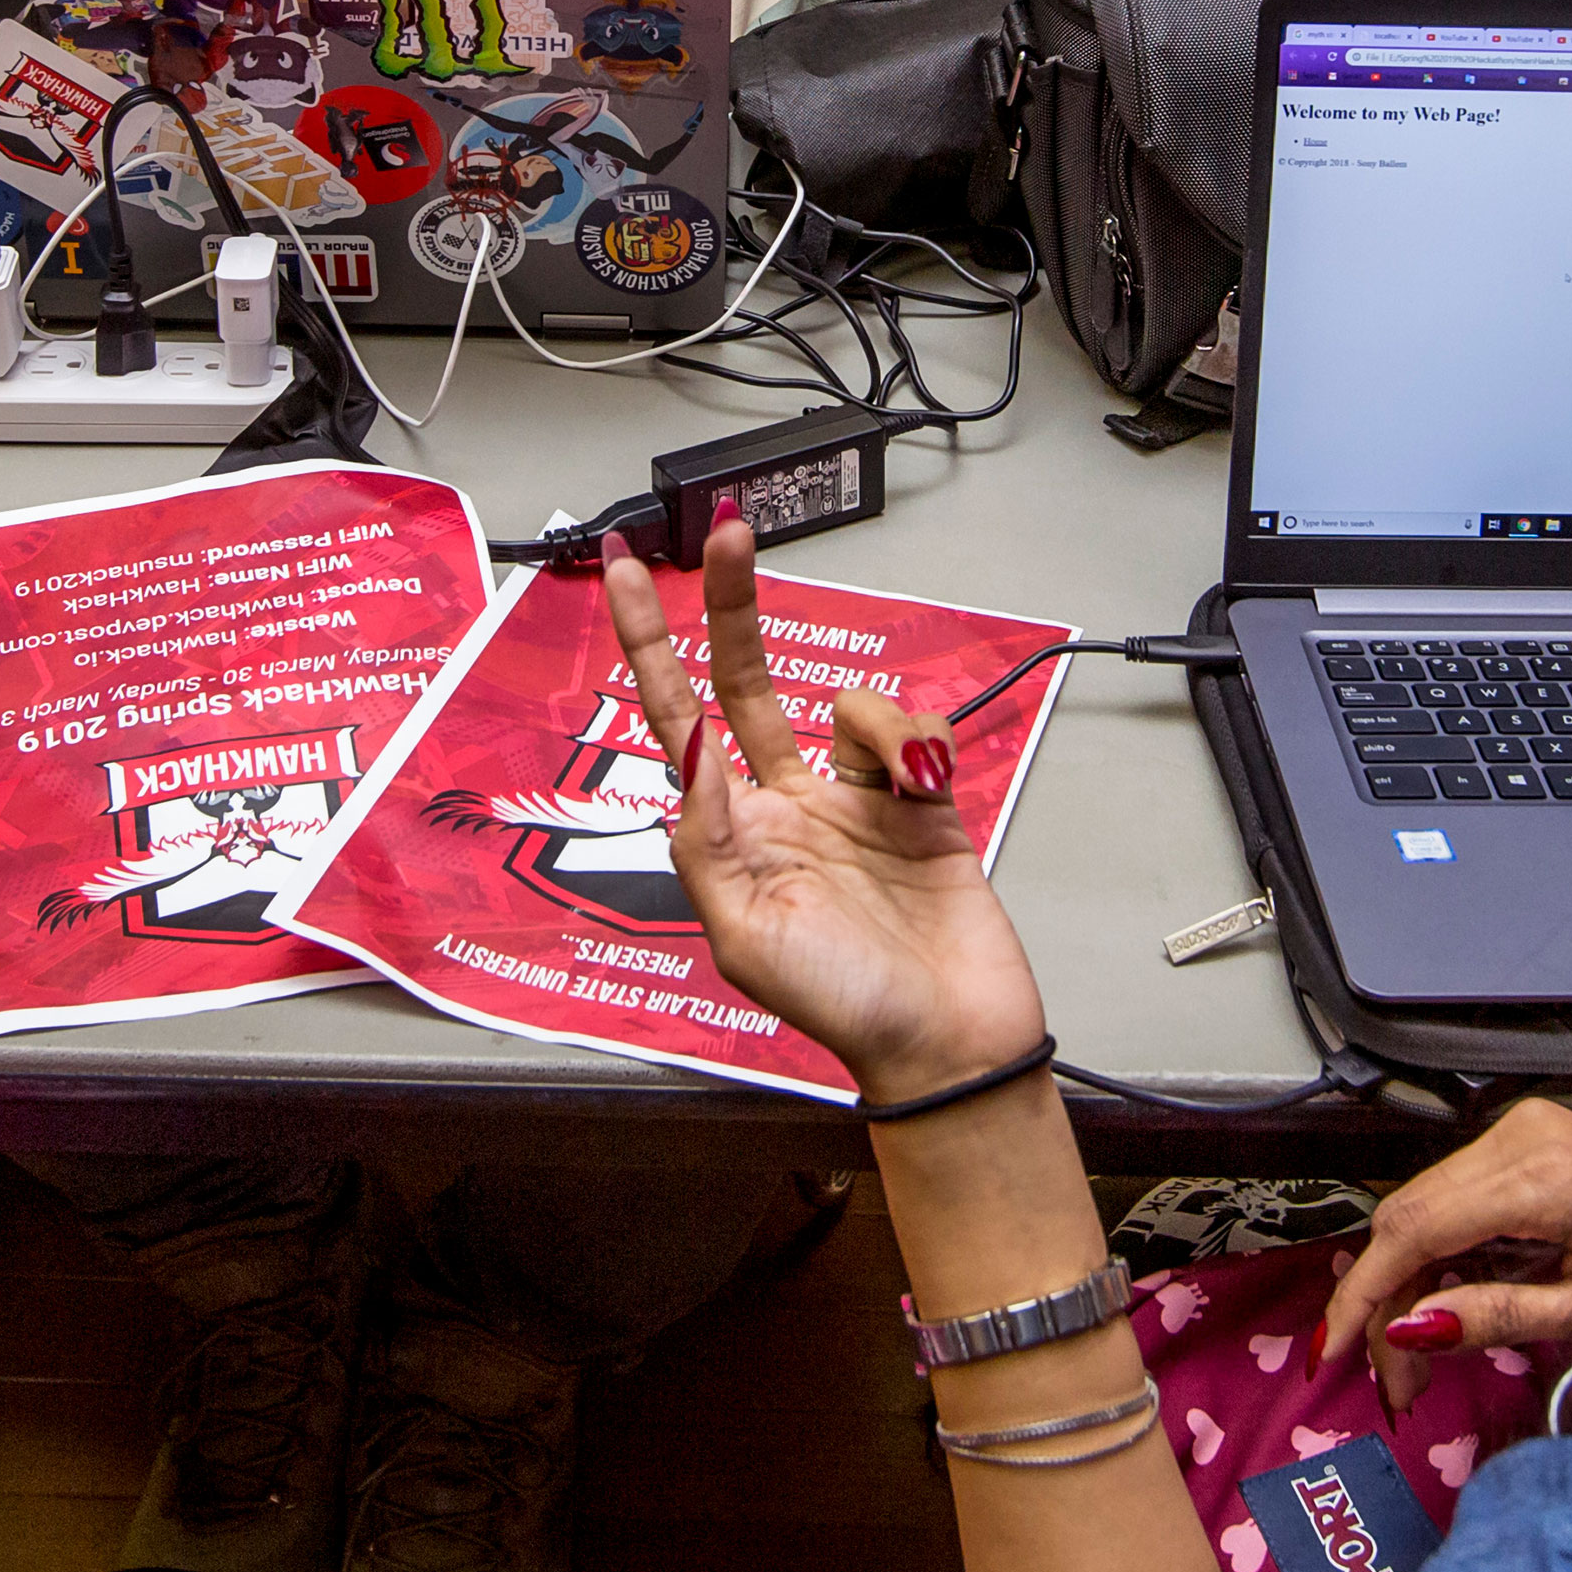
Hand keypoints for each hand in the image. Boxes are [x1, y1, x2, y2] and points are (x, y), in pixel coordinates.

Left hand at [603, 524, 1045, 1095]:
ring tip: (905, 786)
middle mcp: (784, 803)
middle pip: (750, 677)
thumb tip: (686, 752)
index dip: (648, 644)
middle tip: (725, 529)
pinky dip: (922, 743)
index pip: (676, 718)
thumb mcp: (744, 934)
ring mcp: (856, 798)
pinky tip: (929, 787)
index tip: (620, 571)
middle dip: (734, 603)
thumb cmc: (844, 1007)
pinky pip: (913, 729)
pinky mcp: (922, 800)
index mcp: (729, 833)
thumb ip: (706, 840)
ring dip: (875, 722)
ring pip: (852, 702)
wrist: (950, 1042)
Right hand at [1316, 1098, 1571, 1408]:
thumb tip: (1410, 1330)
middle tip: (1395, 1383)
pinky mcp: (1523, 1142)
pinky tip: (1444, 1309)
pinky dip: (1437, 1256)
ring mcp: (1518, 1132)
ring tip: (1418, 1363)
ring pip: (1421, 1208)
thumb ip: (1499, 1316)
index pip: (1413, 1230)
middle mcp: (1515, 1137)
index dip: (1362, 1295)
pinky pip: (1452, 1199)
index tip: (1331, 1352)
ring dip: (1406, 1284)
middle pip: (1406, 1218)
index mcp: (1537, 1177)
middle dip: (1383, 1303)